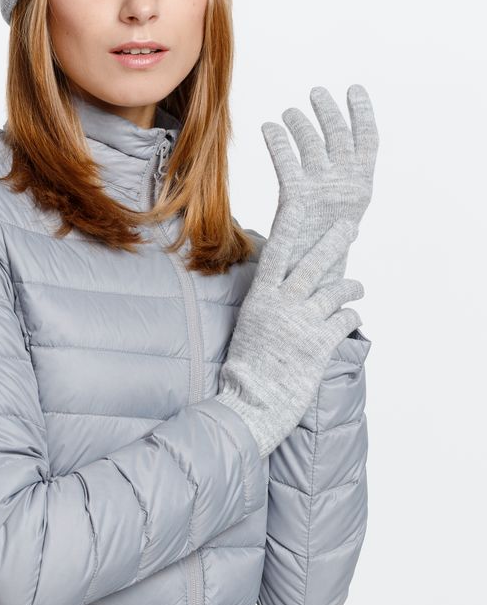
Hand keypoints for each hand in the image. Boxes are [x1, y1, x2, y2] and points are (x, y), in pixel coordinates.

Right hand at [215, 201, 362, 456]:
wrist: (252, 402)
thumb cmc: (247, 369)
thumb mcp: (250, 327)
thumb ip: (267, 306)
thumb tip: (282, 290)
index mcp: (261, 298)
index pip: (276, 254)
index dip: (289, 227)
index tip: (298, 203)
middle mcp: (282, 305)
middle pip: (313, 265)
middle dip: (334, 242)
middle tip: (350, 227)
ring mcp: (302, 323)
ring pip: (335, 291)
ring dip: (351, 287)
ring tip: (358, 287)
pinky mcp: (320, 343)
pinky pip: (344, 320)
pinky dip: (351, 317)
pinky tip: (352, 317)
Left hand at [260, 83, 378, 284]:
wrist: (308, 281)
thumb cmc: (321, 248)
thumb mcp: (338, 214)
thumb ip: (338, 185)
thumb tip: (332, 156)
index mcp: (361, 188)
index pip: (368, 141)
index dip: (362, 112)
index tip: (355, 89)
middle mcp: (346, 185)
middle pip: (339, 135)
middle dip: (328, 110)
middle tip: (316, 92)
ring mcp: (322, 190)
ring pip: (311, 143)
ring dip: (299, 123)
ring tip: (288, 115)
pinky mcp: (297, 197)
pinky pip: (286, 159)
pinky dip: (277, 140)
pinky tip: (268, 128)